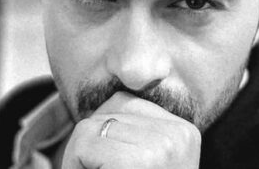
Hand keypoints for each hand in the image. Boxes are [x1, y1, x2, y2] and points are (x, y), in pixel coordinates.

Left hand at [61, 91, 200, 168]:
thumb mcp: (138, 161)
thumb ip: (123, 135)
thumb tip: (99, 96)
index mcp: (182, 131)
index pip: (122, 103)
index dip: (101, 134)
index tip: (112, 165)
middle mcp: (178, 133)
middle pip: (105, 112)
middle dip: (89, 145)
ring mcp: (164, 146)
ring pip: (88, 128)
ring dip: (80, 159)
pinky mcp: (143, 159)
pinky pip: (85, 145)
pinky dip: (77, 166)